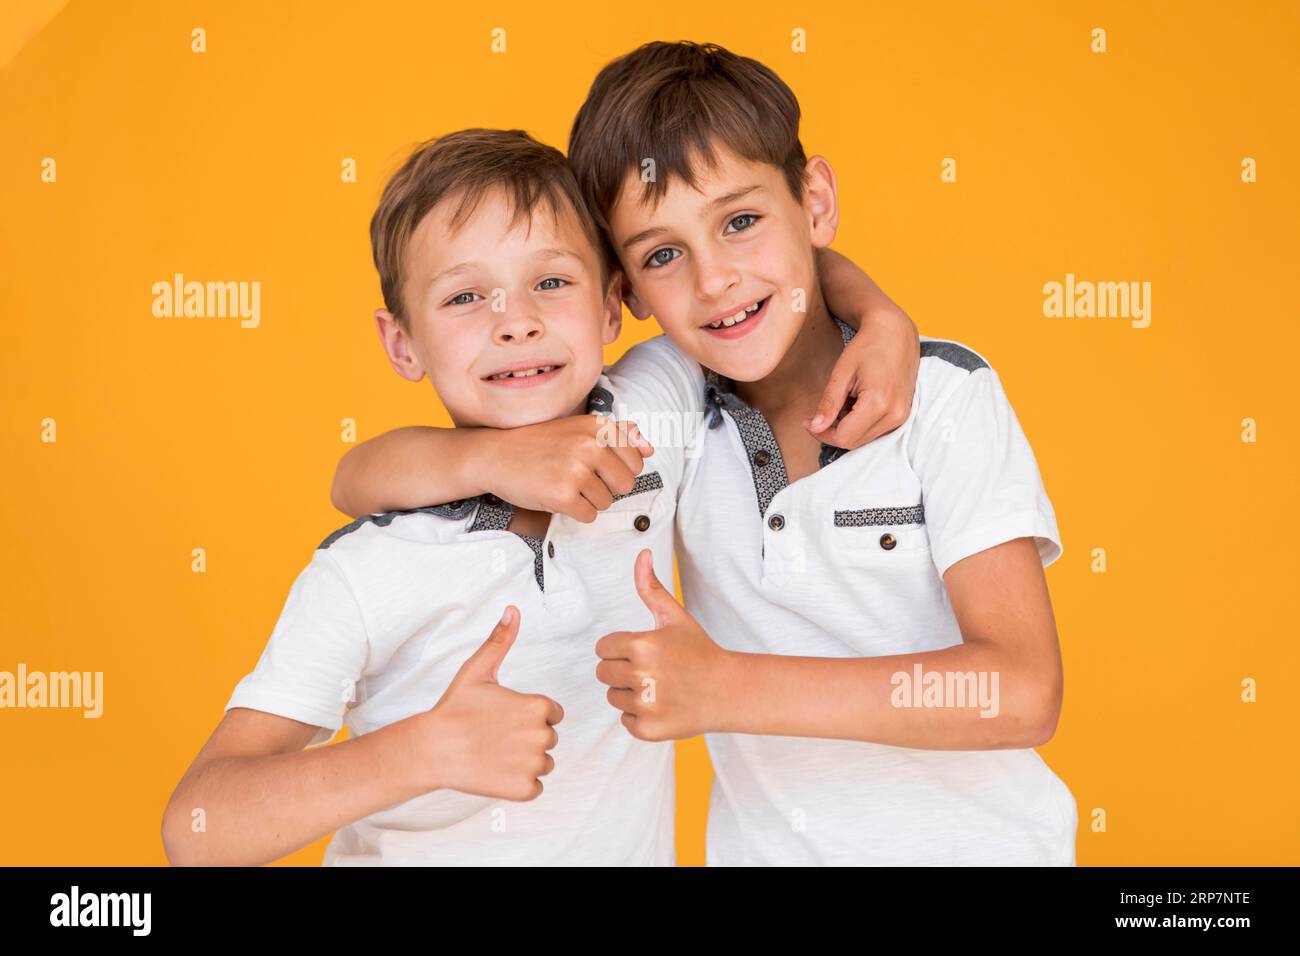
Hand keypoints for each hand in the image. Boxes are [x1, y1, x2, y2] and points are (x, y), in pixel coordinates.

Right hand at [405, 606, 563, 800]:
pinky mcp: (524, 789)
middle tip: (495, 735)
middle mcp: (542, 735)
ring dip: (526, 761)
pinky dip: (521, 784)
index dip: (529, 715)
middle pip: (549, 738)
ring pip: (544, 763)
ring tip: (495, 753)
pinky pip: (536, 787)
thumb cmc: (455, 708)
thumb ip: (501, 640)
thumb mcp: (478, 669)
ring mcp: (534, 764)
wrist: (432, 749)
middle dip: (527, 738)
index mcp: (538, 706)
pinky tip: (498, 772)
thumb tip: (513, 610)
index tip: (504, 717)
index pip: (552, 712)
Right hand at [471, 416, 653, 522]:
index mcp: (596, 427)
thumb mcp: (577, 428)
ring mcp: (576, 470)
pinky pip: (589, 516)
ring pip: (607, 502)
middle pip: (626, 484)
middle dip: (606, 487)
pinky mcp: (563, 495)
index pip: (636, 458)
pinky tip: (556, 495)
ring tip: (563, 483)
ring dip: (587, 500)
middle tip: (578, 477)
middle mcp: (589, 446)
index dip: (619, 468)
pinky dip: (575, 512)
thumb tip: (650, 449)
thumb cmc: (537, 443)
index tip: (596, 465)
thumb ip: (617, 434)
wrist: (494, 455)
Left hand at [594, 549, 733, 740]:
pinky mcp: (647, 729)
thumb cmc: (699, 651)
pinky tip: (663, 705)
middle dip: (622, 670)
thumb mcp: (675, 617)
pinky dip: (640, 716)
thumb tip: (642, 554)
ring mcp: (644, 704)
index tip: (643, 651)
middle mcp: (640, 675)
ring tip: (659, 687)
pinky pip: (624, 720)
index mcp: (642, 645)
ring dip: (629, 693)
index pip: (603, 648)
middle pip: (603, 672)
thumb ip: (651, 587)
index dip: (621, 648)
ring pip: (612, 696)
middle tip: (652, 670)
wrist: (728, 691)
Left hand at [806, 302, 919, 448]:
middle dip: (832, 431)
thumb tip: (815, 428)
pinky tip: (854, 404)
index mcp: (879, 403)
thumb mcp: (841, 373)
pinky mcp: (903, 415)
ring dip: (846, 428)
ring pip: (864, 439)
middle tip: (819, 412)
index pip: (844, 438)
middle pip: (854, 442)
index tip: (807, 421)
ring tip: (842, 402)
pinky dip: (858, 424)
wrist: (895, 333)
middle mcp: (895, 414)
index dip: (821, 434)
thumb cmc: (867, 347)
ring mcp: (902, 416)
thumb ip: (828, 403)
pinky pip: (875, 431)